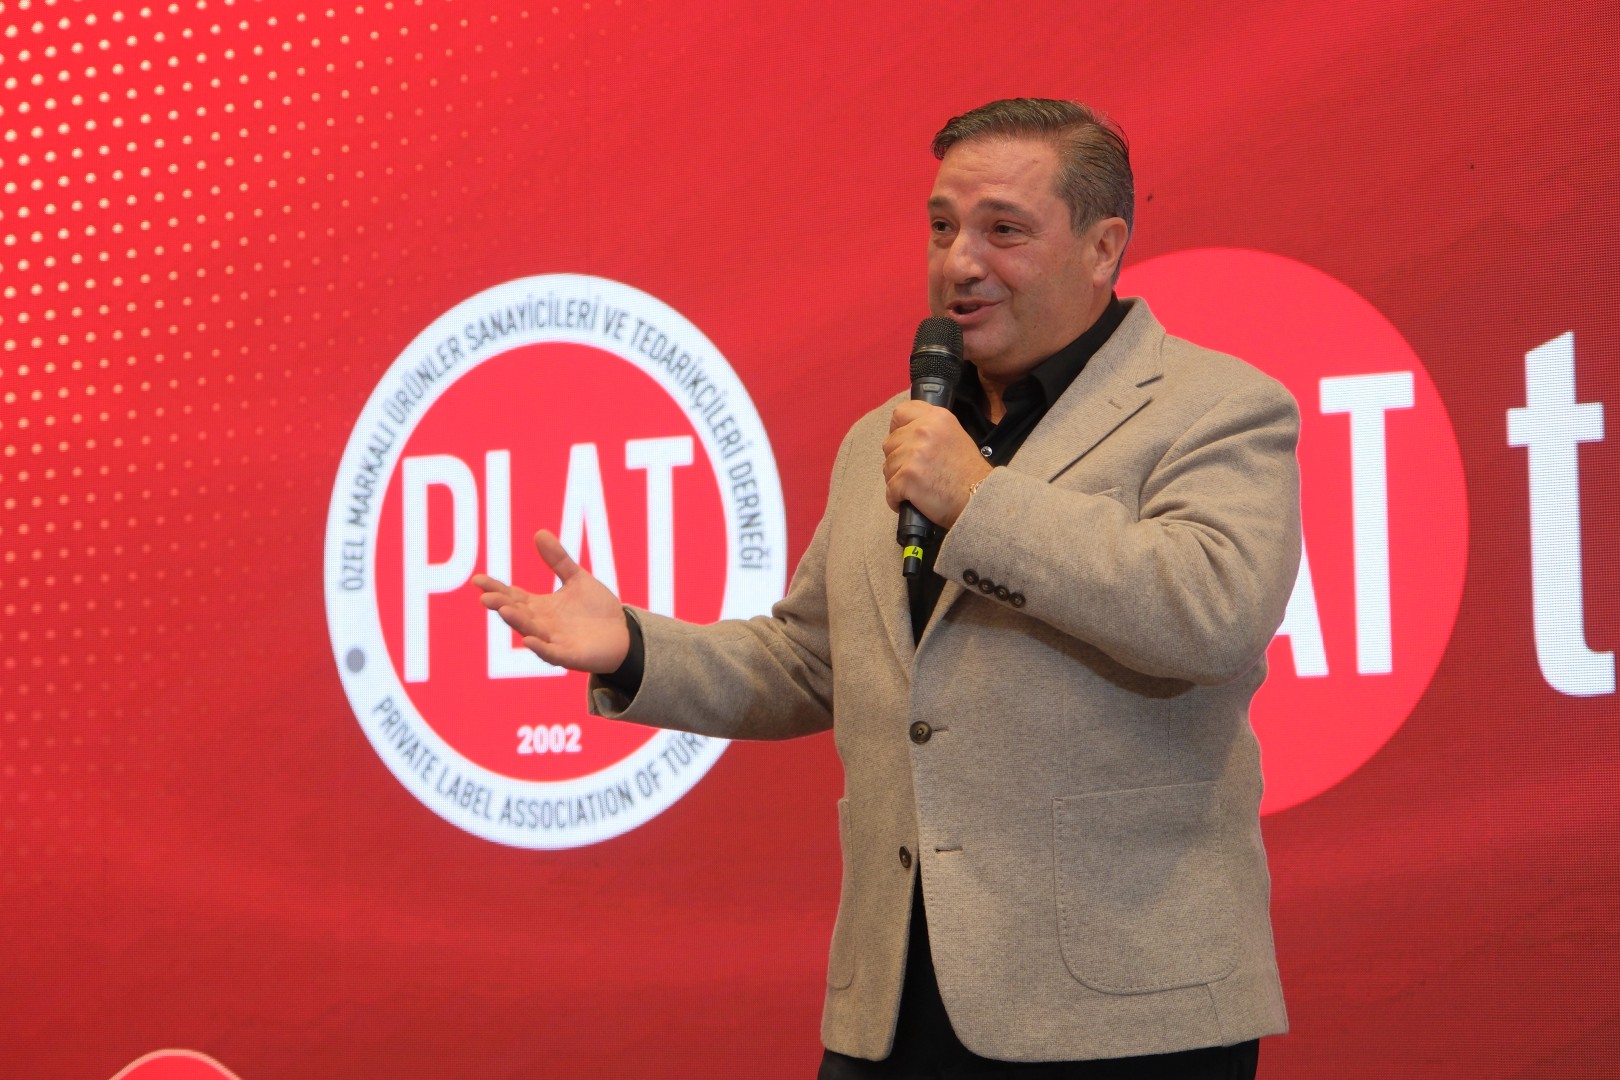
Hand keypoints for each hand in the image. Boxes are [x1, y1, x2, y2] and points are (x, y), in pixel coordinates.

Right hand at [472, 530, 630, 673]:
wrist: (624, 634)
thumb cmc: (596, 609)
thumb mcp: (577, 579)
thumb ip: (558, 560)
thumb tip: (539, 533)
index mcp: (540, 607)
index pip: (513, 597)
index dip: (496, 589)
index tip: (478, 580)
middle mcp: (542, 624)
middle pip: (518, 614)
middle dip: (502, 606)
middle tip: (485, 597)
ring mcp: (555, 641)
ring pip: (532, 631)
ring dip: (517, 622)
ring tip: (504, 610)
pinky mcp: (570, 656)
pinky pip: (553, 654)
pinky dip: (541, 648)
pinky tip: (529, 640)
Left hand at [882, 400, 993, 528]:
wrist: (979, 498)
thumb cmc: (969, 474)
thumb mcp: (954, 436)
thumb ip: (930, 430)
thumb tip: (906, 435)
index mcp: (936, 417)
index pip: (900, 413)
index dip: (897, 430)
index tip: (902, 443)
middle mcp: (923, 430)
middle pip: (890, 443)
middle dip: (897, 460)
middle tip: (915, 473)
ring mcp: (914, 453)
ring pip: (887, 467)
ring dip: (897, 480)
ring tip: (916, 488)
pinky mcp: (907, 476)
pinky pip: (890, 489)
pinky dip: (896, 499)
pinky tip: (910, 501)